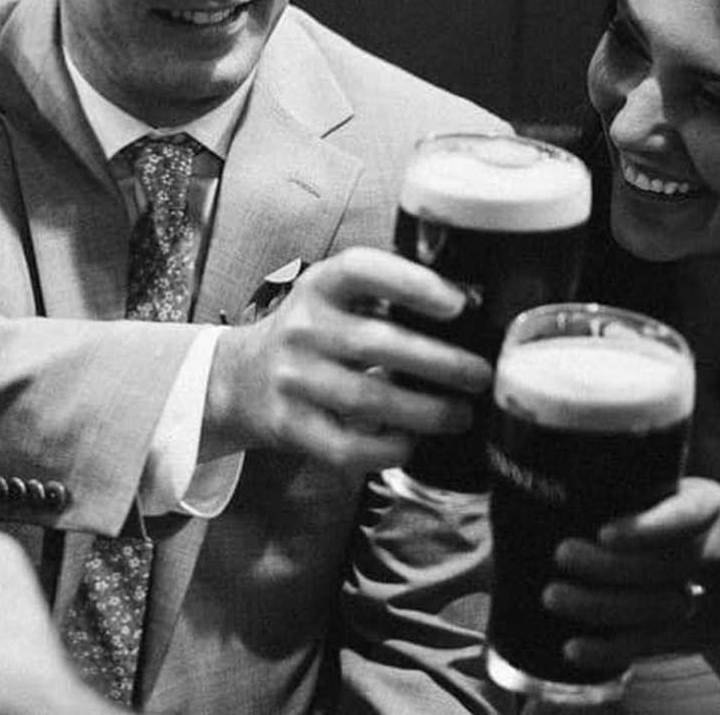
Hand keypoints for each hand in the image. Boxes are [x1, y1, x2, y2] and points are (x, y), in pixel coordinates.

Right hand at [202, 247, 493, 471]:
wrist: (238, 379)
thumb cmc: (310, 335)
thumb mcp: (333, 298)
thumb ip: (384, 296)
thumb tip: (471, 306)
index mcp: (318, 287)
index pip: (361, 270)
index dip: (412, 283)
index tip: (459, 302)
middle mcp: (301, 329)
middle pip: (377, 344)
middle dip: (441, 363)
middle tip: (481, 375)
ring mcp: (292, 380)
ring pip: (368, 399)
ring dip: (427, 411)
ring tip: (462, 414)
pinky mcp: (290, 426)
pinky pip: (348, 446)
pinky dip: (390, 448)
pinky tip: (414, 442)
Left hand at [546, 478, 719, 674]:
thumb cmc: (668, 517)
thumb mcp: (663, 493)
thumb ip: (629, 493)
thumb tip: (562, 495)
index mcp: (710, 505)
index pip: (686, 515)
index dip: (647, 529)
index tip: (604, 533)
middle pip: (667, 566)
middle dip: (609, 567)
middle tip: (562, 554)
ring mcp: (718, 600)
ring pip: (657, 610)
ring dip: (601, 606)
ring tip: (555, 596)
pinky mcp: (701, 637)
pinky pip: (653, 646)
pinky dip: (610, 649)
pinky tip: (574, 647)